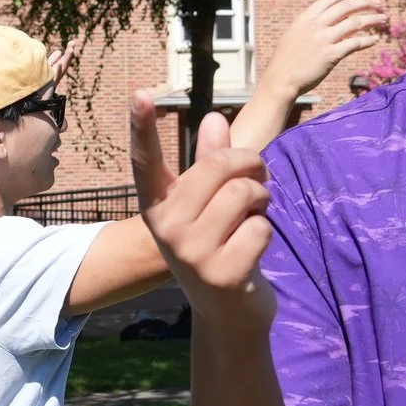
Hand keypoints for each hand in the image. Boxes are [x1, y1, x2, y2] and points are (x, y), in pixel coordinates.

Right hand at [129, 94, 274, 329]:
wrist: (229, 313)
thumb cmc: (222, 245)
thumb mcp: (211, 203)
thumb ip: (212, 161)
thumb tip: (214, 119)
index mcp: (158, 205)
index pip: (146, 161)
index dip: (141, 126)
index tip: (139, 92)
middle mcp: (166, 228)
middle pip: (218, 166)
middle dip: (250, 167)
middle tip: (258, 182)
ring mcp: (190, 253)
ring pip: (244, 193)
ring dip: (262, 201)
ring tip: (253, 218)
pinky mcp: (220, 274)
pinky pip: (260, 227)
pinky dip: (266, 233)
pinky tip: (252, 251)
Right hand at [268, 0, 388, 97]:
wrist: (280, 80)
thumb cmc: (285, 61)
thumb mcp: (293, 35)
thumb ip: (308, 26)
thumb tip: (325, 20)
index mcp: (305, 18)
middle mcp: (315, 25)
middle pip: (346, 7)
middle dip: (365, 3)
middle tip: (377, 3)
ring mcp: (324, 40)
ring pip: (355, 23)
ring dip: (372, 19)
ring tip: (383, 19)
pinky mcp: (331, 55)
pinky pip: (355, 44)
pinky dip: (368, 40)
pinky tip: (375, 39)